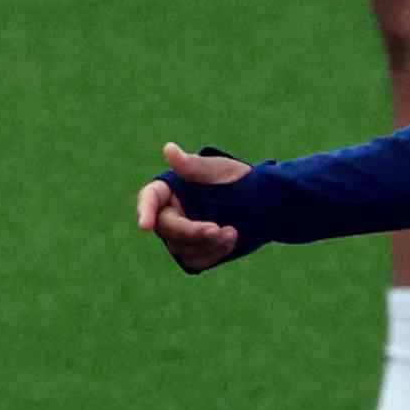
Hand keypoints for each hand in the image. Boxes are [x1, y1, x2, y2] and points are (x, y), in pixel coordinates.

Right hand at [137, 143, 255, 273]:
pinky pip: (194, 261)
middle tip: (217, 229)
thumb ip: (194, 166)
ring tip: (233, 233)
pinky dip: (212, 254)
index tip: (145, 225)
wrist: (264, 205)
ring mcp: (181, 234)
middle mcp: (171, 213)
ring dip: (206, 244)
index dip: (145, 210)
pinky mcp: (195, 251)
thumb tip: (169, 149)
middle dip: (191, 231)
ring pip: (180, 247)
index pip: (150, 198)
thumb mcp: (219, 171)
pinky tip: (231, 242)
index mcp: (172, 189)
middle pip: (167, 227)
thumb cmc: (240, 181)